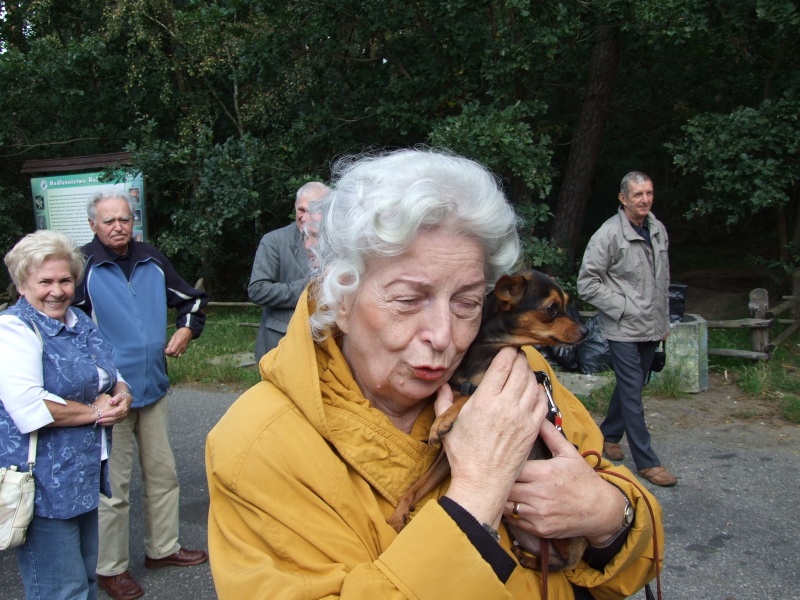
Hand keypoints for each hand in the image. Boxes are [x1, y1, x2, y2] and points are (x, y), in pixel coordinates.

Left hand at [93, 390, 130, 425]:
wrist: (127, 400)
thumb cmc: (122, 397)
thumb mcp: (120, 395)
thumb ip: (116, 398)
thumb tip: (111, 402)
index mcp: (124, 408)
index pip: (115, 412)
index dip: (108, 414)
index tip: (101, 414)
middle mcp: (124, 414)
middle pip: (114, 418)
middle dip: (106, 419)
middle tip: (98, 420)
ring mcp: (123, 417)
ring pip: (114, 421)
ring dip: (106, 422)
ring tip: (99, 422)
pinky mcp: (121, 419)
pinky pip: (114, 422)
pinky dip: (108, 423)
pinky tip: (103, 423)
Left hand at [165, 327, 192, 356]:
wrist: (188, 332)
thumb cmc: (180, 333)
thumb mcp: (173, 337)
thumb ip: (170, 344)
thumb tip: (166, 350)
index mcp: (178, 342)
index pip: (172, 351)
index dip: (167, 352)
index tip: (165, 350)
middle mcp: (181, 346)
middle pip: (174, 355)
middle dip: (169, 354)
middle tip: (167, 351)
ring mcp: (184, 349)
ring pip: (177, 355)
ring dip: (172, 354)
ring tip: (170, 351)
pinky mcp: (184, 350)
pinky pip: (179, 354)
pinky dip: (175, 353)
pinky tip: (174, 350)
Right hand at [440, 347, 549, 526]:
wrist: (483, 483)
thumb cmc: (463, 455)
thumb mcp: (448, 425)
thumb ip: (443, 402)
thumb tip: (442, 387)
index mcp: (484, 401)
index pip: (502, 366)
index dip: (507, 352)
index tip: (506, 348)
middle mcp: (506, 406)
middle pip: (520, 370)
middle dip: (519, 358)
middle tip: (516, 355)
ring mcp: (522, 417)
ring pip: (532, 383)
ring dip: (529, 372)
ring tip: (523, 369)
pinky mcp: (532, 429)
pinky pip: (542, 402)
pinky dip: (539, 390)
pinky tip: (532, 388)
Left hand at [503, 420, 625, 541]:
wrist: (601, 510)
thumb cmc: (584, 479)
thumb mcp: (569, 453)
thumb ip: (550, 435)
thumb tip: (537, 418)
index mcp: (544, 473)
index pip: (512, 467)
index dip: (505, 464)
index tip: (502, 461)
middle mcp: (539, 494)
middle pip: (505, 487)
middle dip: (500, 481)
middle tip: (496, 476)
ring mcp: (539, 514)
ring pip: (507, 505)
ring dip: (503, 498)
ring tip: (501, 490)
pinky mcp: (540, 529)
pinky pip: (515, 521)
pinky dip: (511, 513)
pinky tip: (513, 504)